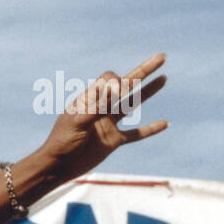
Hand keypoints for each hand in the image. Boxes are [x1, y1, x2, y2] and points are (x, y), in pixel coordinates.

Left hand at [36, 53, 168, 181]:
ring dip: (149, 91)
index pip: (108, 80)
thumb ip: (95, 109)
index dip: (116, 82)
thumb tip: (114, 94)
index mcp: (89, 100)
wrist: (58, 166)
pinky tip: (165, 123)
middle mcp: (101, 108)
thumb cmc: (61, 142)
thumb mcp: (76, 123)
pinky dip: (150, 129)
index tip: (115, 92)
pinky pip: (136, 134)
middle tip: (162, 57)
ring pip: (134, 105)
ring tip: (164, 78)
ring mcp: (109, 124)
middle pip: (126, 86)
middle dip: (143, 71)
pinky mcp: (114, 141)